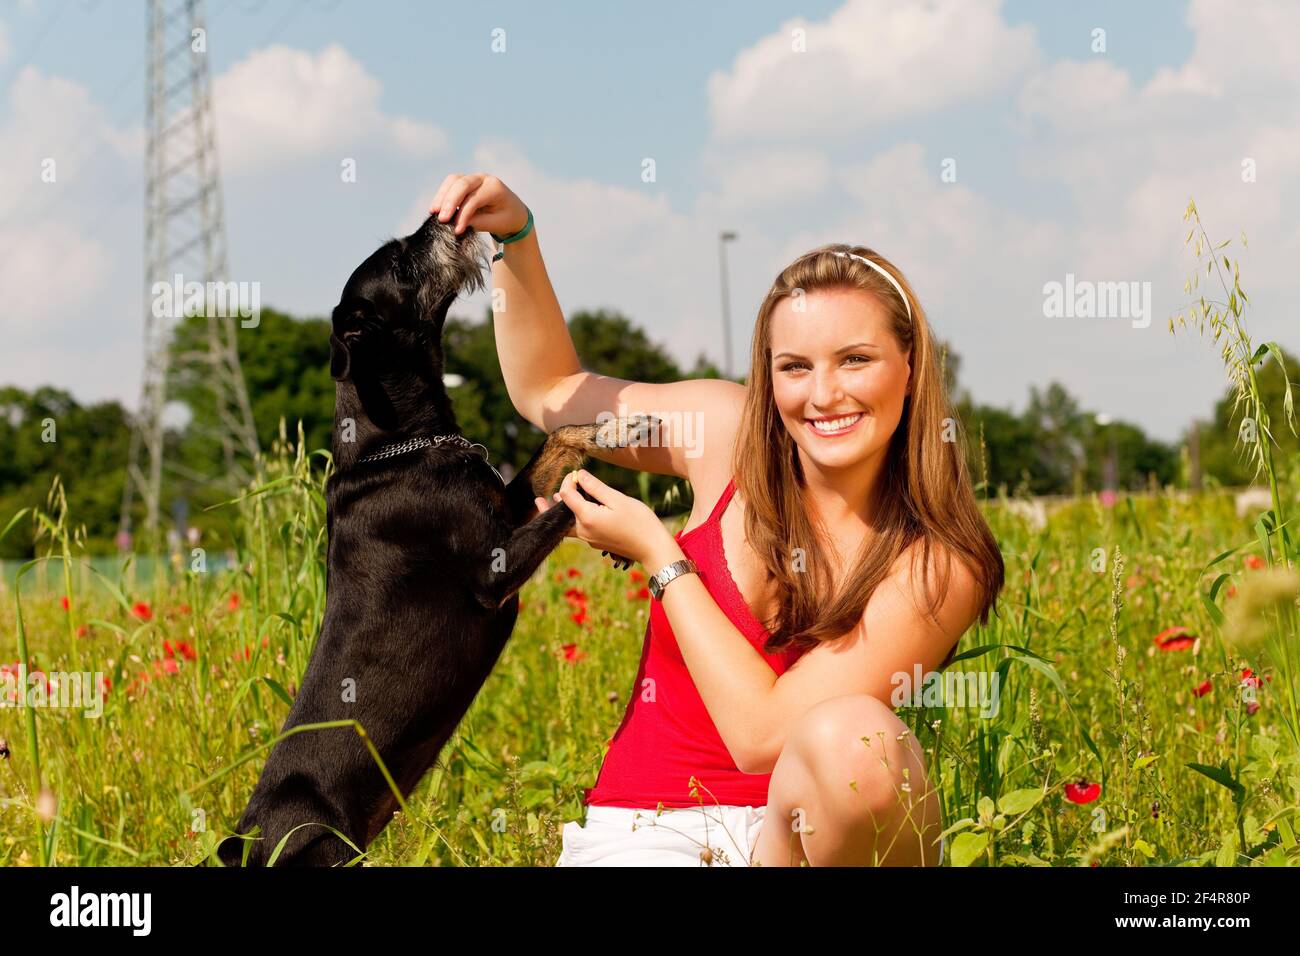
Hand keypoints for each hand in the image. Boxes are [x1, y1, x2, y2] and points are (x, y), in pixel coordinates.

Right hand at [428, 173, 528, 237]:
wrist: (513, 212)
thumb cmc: (506, 219)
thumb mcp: (496, 224)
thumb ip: (477, 222)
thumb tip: (455, 224)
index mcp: (495, 188)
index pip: (475, 199)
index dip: (463, 214)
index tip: (456, 230)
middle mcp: (483, 178)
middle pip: (461, 184)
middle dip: (449, 202)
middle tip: (441, 219)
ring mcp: (473, 178)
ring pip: (453, 180)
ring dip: (442, 196)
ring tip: (434, 212)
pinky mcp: (465, 181)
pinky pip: (450, 184)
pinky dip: (442, 194)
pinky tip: (436, 208)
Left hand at [535, 469, 673, 567]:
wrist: (652, 549)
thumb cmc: (639, 522)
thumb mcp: (617, 499)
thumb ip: (595, 487)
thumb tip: (578, 475)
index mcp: (587, 517)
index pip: (566, 495)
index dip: (568, 482)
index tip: (576, 474)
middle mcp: (584, 531)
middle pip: (560, 516)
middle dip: (550, 506)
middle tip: (538, 500)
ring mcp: (590, 539)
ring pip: (568, 526)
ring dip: (561, 513)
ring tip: (552, 503)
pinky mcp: (597, 543)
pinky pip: (578, 530)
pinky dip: (573, 520)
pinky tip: (578, 513)